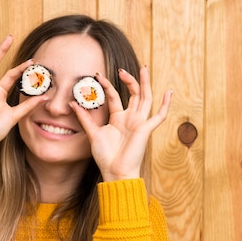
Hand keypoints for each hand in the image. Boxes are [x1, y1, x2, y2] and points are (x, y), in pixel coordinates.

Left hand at [70, 67, 172, 181]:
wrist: (115, 172)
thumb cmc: (105, 156)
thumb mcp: (92, 133)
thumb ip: (84, 118)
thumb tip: (72, 103)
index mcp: (118, 119)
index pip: (115, 96)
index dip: (107, 85)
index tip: (98, 75)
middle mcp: (130, 118)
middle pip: (134, 94)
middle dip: (129, 80)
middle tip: (120, 69)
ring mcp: (139, 123)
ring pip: (146, 98)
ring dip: (145, 84)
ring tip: (144, 68)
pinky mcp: (146, 130)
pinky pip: (159, 116)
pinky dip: (165, 105)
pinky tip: (169, 92)